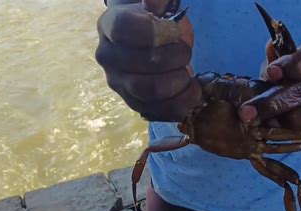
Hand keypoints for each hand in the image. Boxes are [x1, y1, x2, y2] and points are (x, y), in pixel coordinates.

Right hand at [95, 0, 200, 120]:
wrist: (145, 41)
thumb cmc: (154, 19)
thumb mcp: (158, 4)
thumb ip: (158, 0)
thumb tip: (154, 2)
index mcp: (110, 25)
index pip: (124, 29)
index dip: (154, 31)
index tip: (174, 29)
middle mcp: (108, 57)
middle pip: (142, 63)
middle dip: (175, 57)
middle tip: (186, 51)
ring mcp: (119, 83)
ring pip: (148, 90)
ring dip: (178, 82)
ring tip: (188, 73)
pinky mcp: (133, 103)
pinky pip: (156, 111)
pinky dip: (180, 104)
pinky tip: (192, 91)